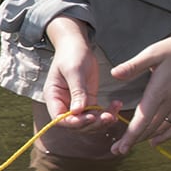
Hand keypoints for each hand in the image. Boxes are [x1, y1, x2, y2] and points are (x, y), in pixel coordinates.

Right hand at [40, 16, 121, 131]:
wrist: (76, 46)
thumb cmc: (71, 55)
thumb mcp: (74, 71)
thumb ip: (77, 91)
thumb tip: (78, 111)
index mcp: (53, 97)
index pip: (59, 119)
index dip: (74, 122)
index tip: (90, 118)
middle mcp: (63, 103)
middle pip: (75, 124)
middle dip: (91, 123)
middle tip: (107, 117)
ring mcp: (76, 103)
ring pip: (87, 121)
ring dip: (101, 121)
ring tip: (114, 112)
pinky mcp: (88, 100)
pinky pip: (97, 113)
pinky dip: (107, 113)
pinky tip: (116, 106)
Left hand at [107, 21, 170, 153]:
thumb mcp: (154, 52)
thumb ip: (134, 66)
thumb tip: (114, 74)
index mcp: (159, 92)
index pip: (142, 120)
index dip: (130, 136)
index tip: (119, 148)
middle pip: (149, 128)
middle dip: (132, 141)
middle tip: (117, 150)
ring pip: (162, 128)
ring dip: (145, 138)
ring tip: (131, 146)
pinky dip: (166, 135)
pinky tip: (156, 141)